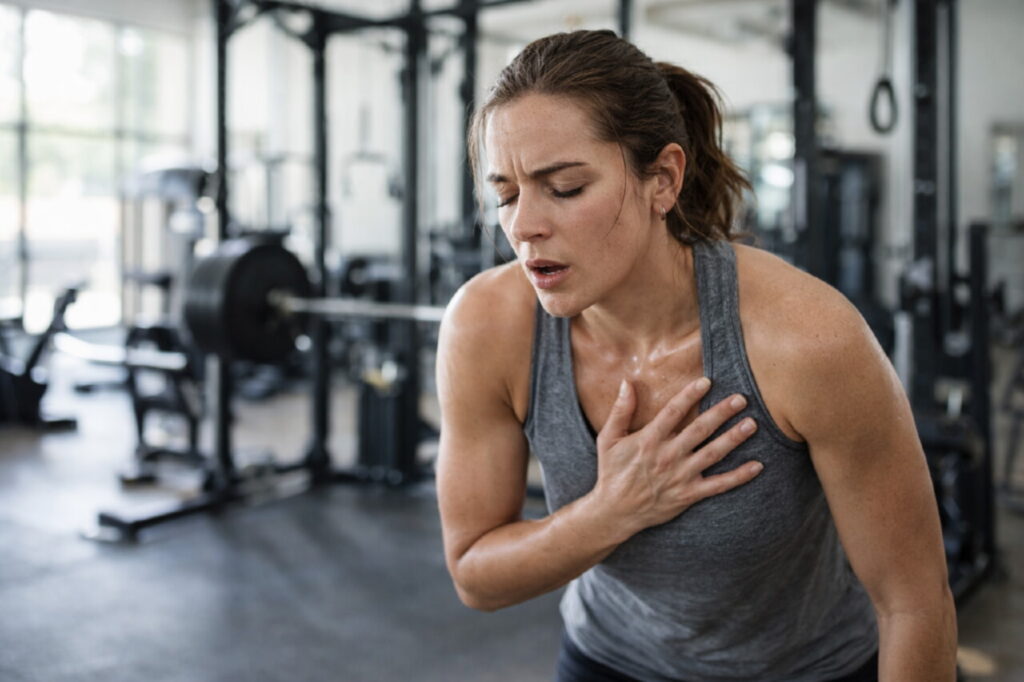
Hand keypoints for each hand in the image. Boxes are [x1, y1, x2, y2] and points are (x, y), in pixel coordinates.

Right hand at [592, 377, 761, 538]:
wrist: (614, 512)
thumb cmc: (612, 472)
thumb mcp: (608, 439)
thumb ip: (620, 411)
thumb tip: (627, 383)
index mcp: (649, 440)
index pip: (674, 411)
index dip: (691, 395)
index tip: (707, 382)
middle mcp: (668, 456)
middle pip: (700, 429)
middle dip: (722, 412)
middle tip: (742, 398)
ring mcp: (681, 476)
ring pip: (713, 454)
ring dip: (734, 438)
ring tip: (752, 424)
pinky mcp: (689, 494)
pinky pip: (719, 485)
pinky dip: (739, 476)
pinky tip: (757, 465)